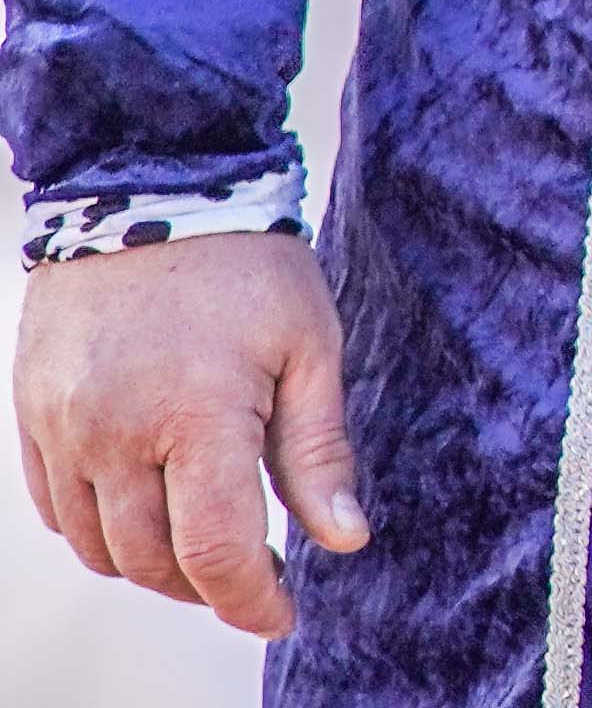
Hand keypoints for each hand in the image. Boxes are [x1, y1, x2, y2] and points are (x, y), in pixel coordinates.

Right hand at [14, 231, 365, 635]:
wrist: (148, 191)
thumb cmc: (245, 266)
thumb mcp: (309, 347)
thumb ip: (320, 453)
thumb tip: (345, 540)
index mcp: (198, 417)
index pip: (218, 551)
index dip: (251, 601)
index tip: (282, 614)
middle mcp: (116, 434)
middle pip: (155, 561)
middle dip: (209, 586)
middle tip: (254, 572)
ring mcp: (63, 429)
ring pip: (100, 548)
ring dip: (152, 566)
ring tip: (204, 543)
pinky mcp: (31, 418)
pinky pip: (57, 510)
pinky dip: (99, 533)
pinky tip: (144, 514)